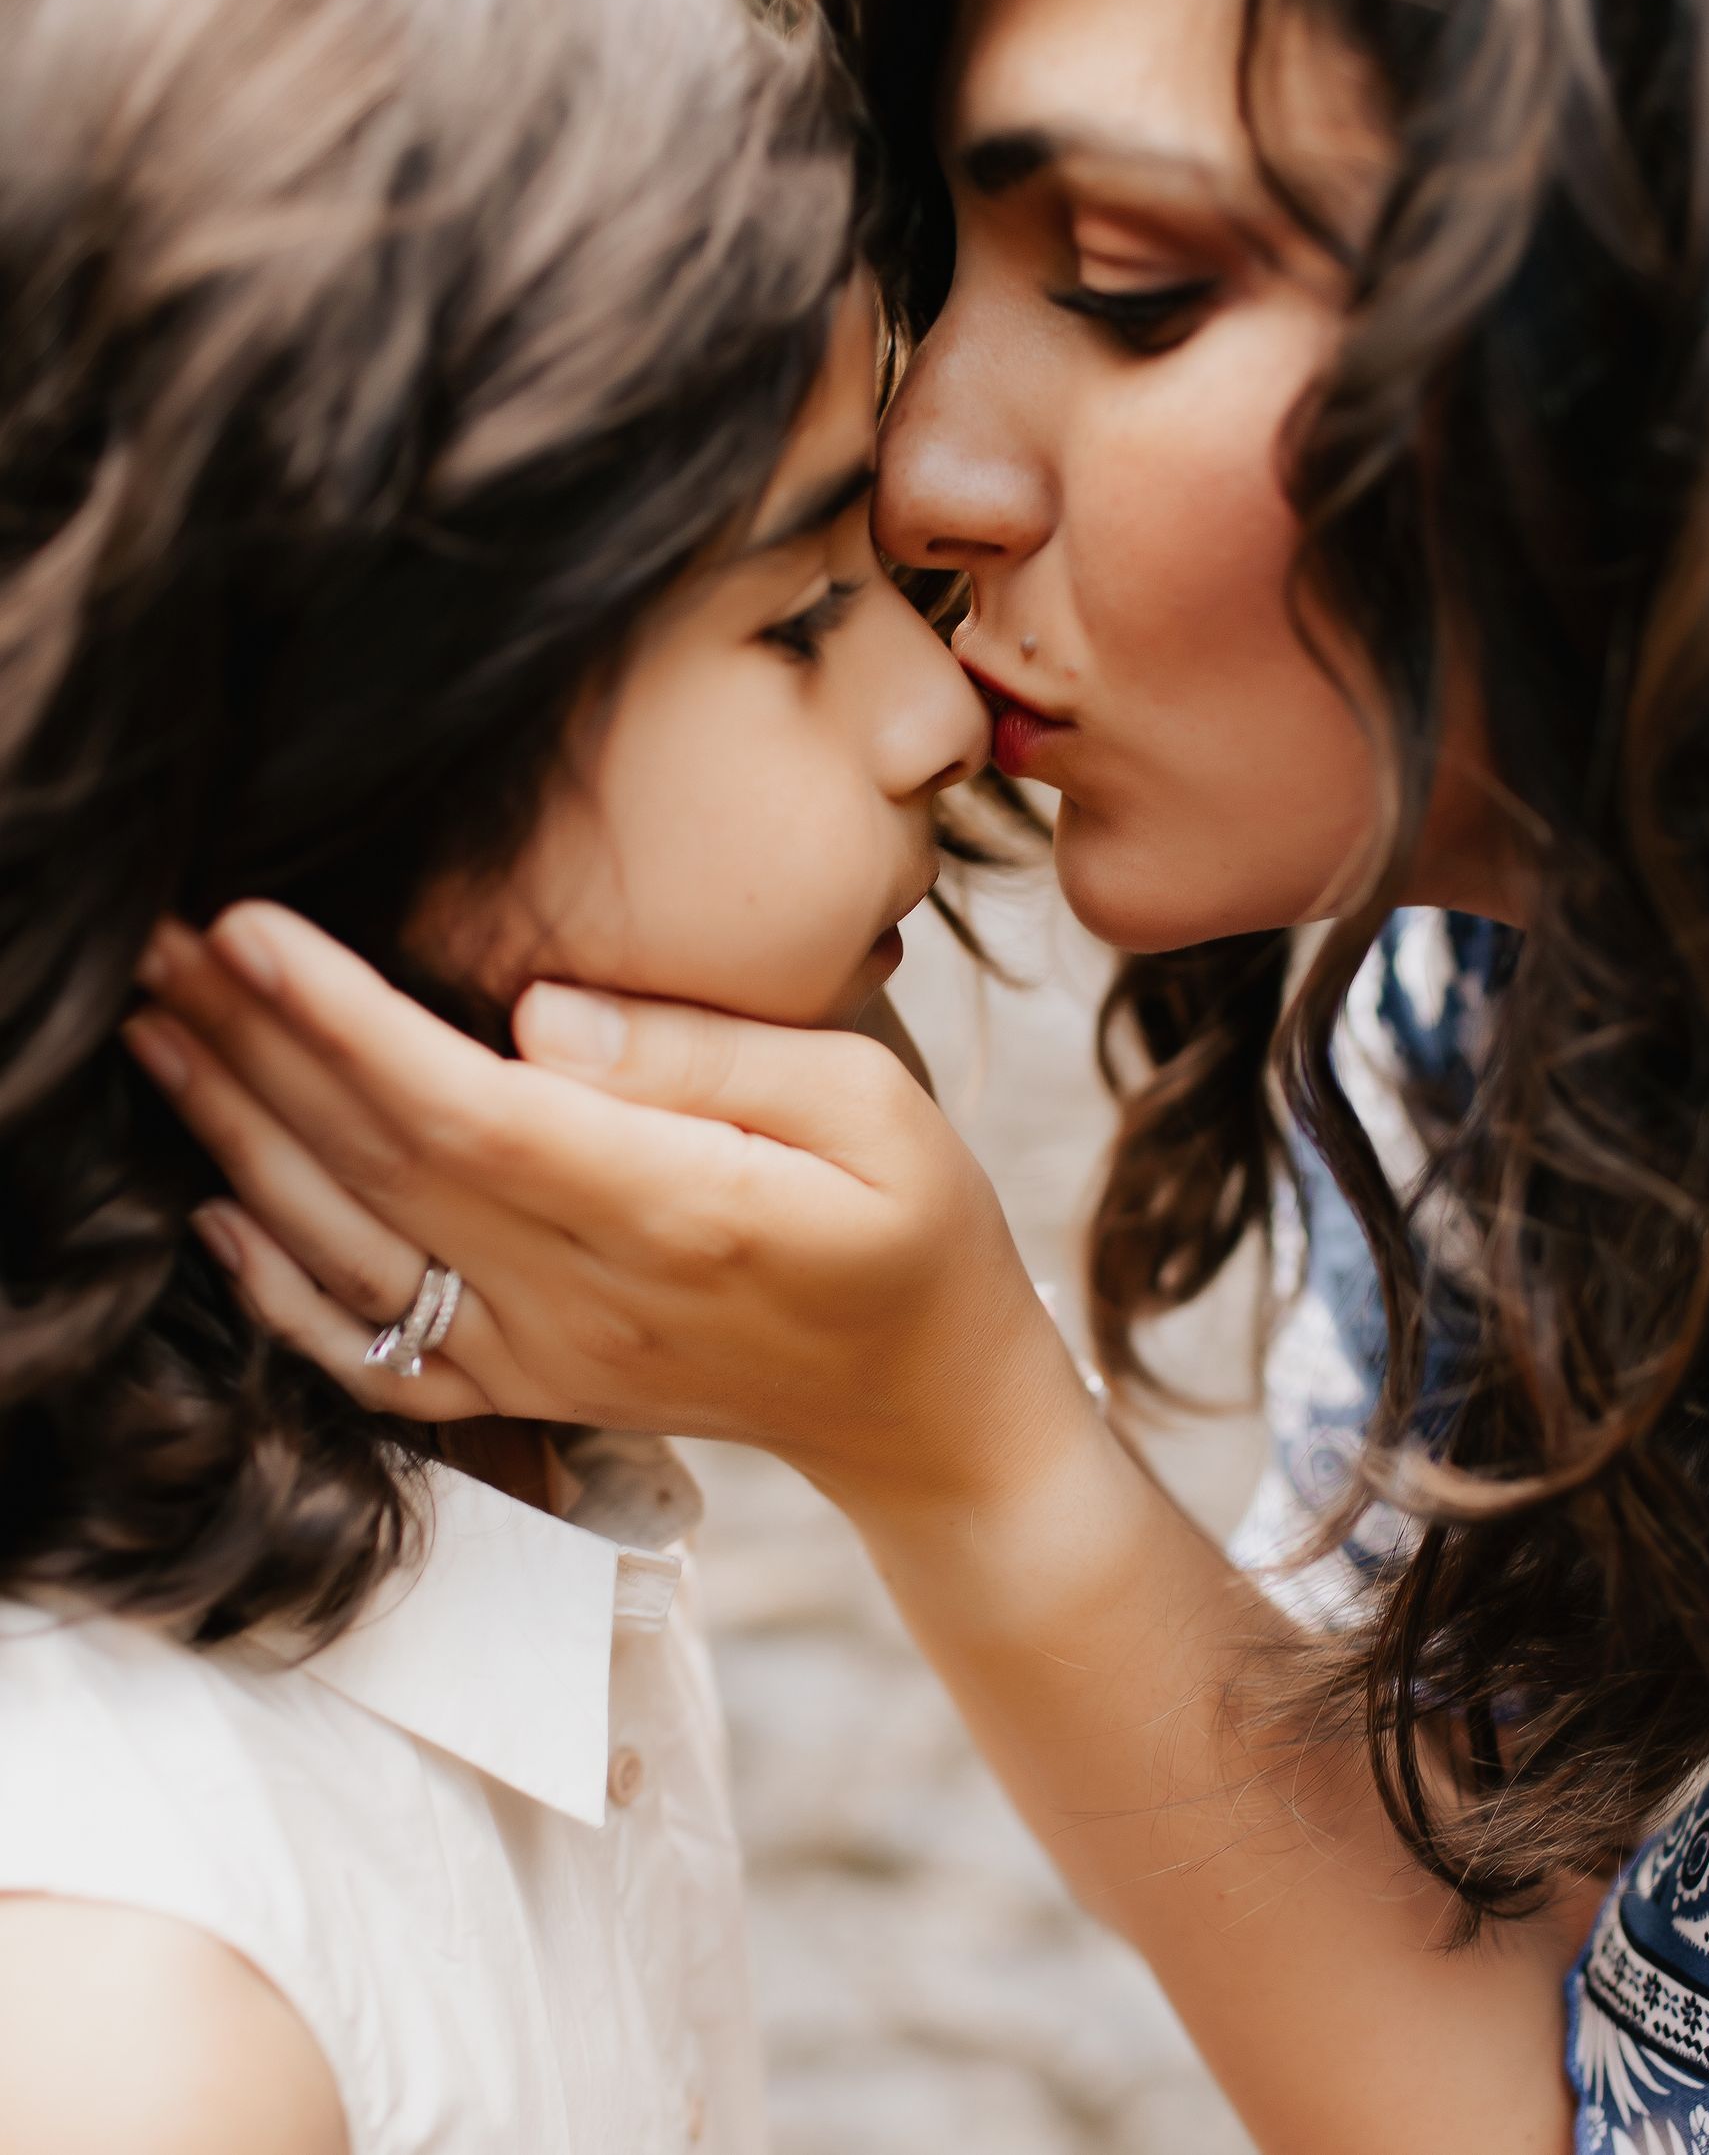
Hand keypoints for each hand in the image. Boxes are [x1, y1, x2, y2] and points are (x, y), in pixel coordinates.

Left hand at [125, 906, 1082, 1515]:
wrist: (925, 1406)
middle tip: (158, 945)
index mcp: (678, 1213)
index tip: (251, 930)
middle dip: (253, 1048)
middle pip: (379, 1167)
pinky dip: (274, 1287)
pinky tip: (214, 1205)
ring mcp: (545, 1358)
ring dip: (235, 1138)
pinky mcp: (528, 1388)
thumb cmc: (913, 1229)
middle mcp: (587, 1300)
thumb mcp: (874, 1106)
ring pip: (349, 1252)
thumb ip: (704, 1058)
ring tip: (157, 1033)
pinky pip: (369, 1355)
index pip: (469, 1112)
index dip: (344, 1025)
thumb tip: (537, 1013)